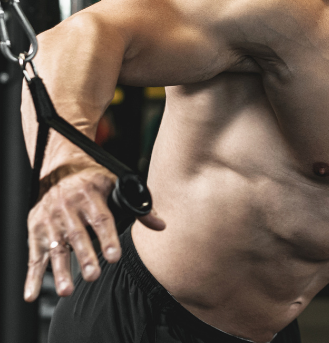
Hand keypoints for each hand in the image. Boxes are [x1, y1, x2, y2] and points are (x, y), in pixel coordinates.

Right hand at [24, 164, 164, 301]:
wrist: (59, 170)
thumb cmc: (92, 182)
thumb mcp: (115, 185)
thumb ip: (138, 207)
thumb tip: (161, 226)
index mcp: (90, 195)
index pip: (101, 219)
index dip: (108, 239)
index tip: (114, 256)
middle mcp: (67, 208)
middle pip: (77, 236)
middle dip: (85, 257)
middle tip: (93, 276)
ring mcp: (50, 221)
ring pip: (56, 249)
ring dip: (60, 271)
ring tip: (66, 291)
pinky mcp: (36, 231)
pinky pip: (34, 256)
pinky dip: (31, 277)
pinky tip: (31, 294)